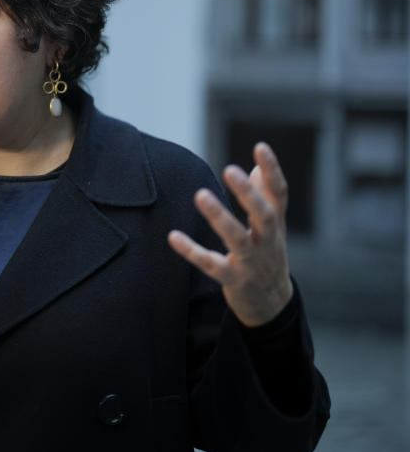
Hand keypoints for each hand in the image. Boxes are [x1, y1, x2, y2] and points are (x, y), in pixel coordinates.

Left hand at [168, 143, 293, 326]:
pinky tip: (173, 236)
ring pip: (238, 239)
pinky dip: (192, 251)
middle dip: (249, 194)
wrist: (271, 304)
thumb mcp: (271, 228)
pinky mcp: (233, 280)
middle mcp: (267, 241)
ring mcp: (251, 262)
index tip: (260, 146)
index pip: (279, 194)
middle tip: (230, 169)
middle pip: (264, 215)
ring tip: (200, 195)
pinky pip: (212, 265)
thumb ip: (265, 198)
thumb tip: (257, 168)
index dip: (273, 170)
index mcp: (275, 225)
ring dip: (220, 217)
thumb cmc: (268, 256)